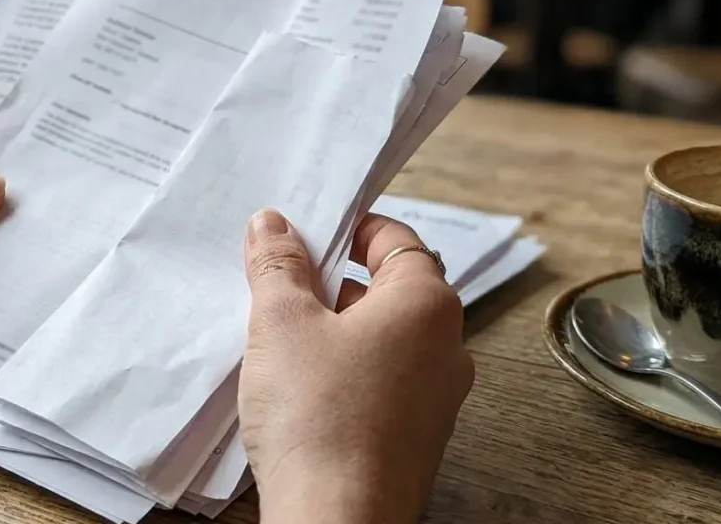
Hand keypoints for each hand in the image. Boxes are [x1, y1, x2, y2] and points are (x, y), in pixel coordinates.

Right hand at [238, 209, 472, 523]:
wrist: (337, 520)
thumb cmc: (318, 418)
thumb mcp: (282, 323)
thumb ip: (278, 266)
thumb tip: (274, 226)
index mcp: (427, 305)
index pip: (396, 239)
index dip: (350, 228)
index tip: (307, 231)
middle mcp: (446, 347)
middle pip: (387, 290)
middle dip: (331, 283)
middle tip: (278, 286)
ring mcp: (435, 398)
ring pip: (381, 341)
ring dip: (333, 332)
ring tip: (280, 341)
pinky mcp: (414, 438)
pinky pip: (380, 385)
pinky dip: (343, 375)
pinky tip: (299, 390)